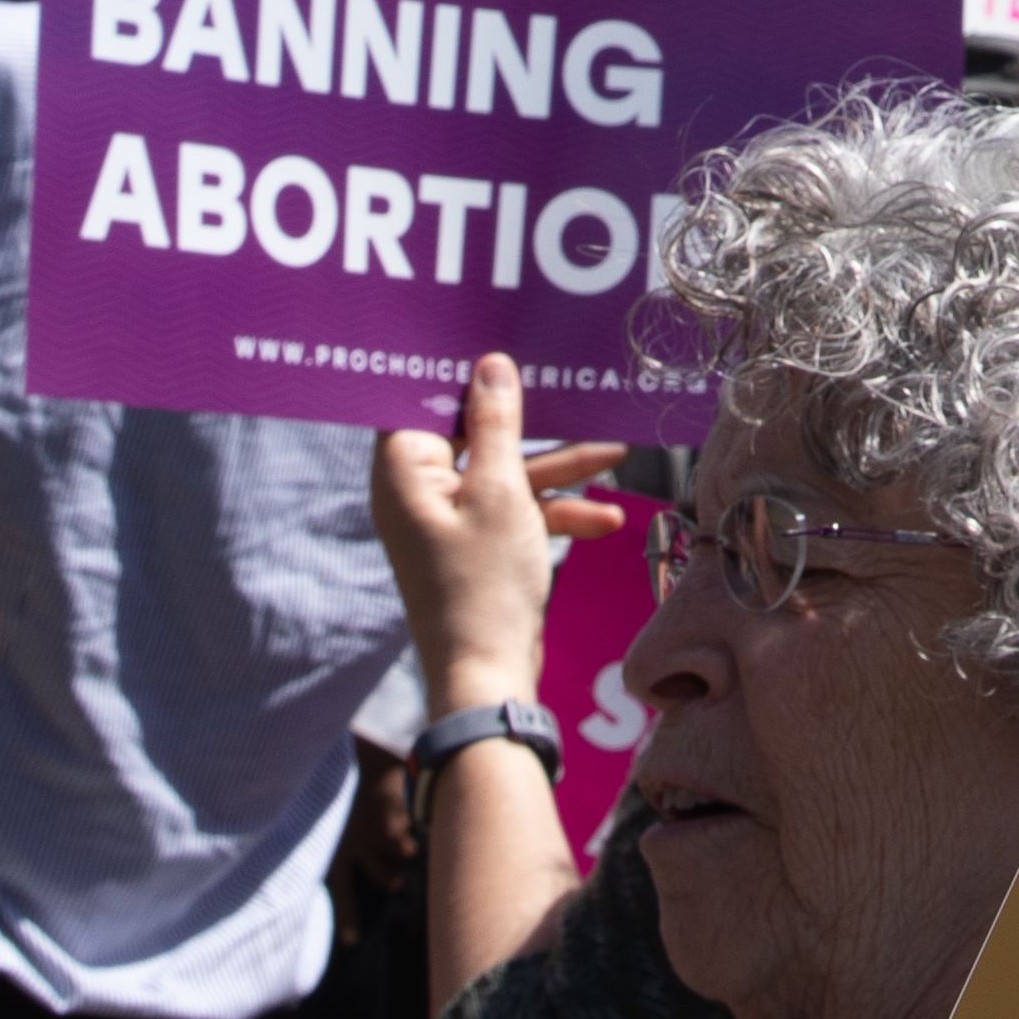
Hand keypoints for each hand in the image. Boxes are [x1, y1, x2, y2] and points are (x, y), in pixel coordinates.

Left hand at [373, 350, 626, 714]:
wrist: (489, 676)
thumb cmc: (483, 585)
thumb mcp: (499, 491)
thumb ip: (496, 423)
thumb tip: (490, 366)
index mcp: (404, 471)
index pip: (422, 398)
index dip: (459, 371)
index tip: (499, 342)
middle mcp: (418, 491)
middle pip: (472, 432)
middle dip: (528, 419)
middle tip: (567, 384)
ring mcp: (447, 520)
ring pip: (502, 472)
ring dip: (556, 467)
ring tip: (615, 451)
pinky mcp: (475, 546)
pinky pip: (513, 510)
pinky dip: (553, 510)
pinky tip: (605, 518)